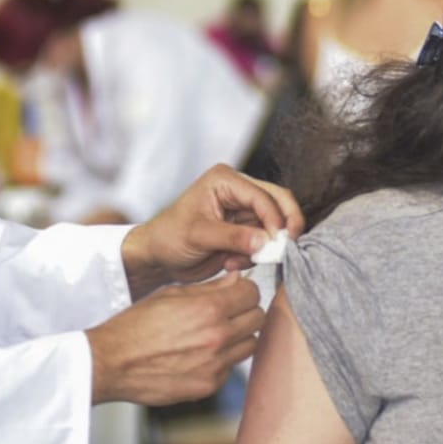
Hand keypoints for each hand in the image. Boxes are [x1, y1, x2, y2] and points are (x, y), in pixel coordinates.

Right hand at [86, 271, 264, 404]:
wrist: (111, 363)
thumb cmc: (136, 325)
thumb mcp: (171, 294)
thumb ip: (210, 288)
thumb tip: (236, 280)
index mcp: (209, 309)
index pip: (253, 293)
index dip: (245, 290)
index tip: (236, 292)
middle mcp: (217, 337)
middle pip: (258, 318)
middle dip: (247, 311)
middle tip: (230, 312)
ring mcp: (215, 365)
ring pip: (251, 345)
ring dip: (240, 336)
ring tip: (217, 333)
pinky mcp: (208, 385)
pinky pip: (231, 368)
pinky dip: (224, 360)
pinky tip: (202, 354)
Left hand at [124, 164, 304, 294]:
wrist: (158, 257)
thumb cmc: (169, 237)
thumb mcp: (199, 236)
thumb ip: (233, 237)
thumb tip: (265, 241)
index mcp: (225, 180)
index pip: (262, 195)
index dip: (275, 218)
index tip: (279, 241)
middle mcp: (238, 191)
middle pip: (277, 203)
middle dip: (281, 228)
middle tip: (284, 250)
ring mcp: (243, 211)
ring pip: (273, 225)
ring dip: (263, 247)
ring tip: (236, 261)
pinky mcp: (245, 230)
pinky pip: (264, 242)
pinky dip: (254, 255)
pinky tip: (230, 262)